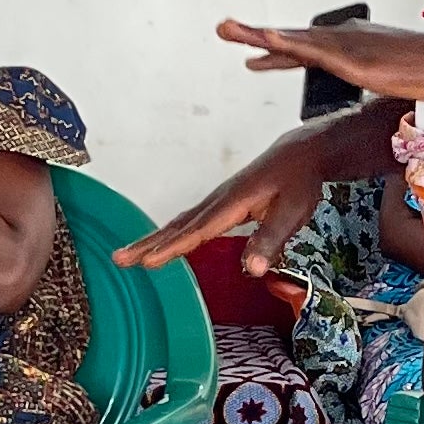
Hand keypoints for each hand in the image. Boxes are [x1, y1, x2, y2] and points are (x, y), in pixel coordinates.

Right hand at [117, 123, 336, 277]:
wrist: (303, 152)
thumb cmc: (300, 180)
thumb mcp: (293, 211)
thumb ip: (271, 240)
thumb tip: (251, 270)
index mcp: (232, 202)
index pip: (197, 230)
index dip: (172, 248)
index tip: (147, 261)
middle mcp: (219, 200)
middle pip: (178, 225)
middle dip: (149, 243)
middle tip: (120, 258)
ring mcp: (219, 200)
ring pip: (180, 222)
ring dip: (154, 239)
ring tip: (129, 255)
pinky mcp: (223, 203)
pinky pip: (190, 220)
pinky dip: (172, 233)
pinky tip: (165, 243)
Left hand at [217, 17, 423, 107]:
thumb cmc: (423, 73)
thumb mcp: (387, 82)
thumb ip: (373, 84)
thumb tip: (374, 94)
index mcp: (348, 44)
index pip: (305, 49)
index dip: (278, 52)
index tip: (257, 53)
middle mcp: (340, 38)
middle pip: (290, 40)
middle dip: (256, 35)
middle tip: (225, 29)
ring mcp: (342, 44)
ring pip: (290, 39)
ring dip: (257, 34)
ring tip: (229, 29)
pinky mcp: (346, 55)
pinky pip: (307, 49)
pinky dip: (283, 43)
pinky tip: (263, 39)